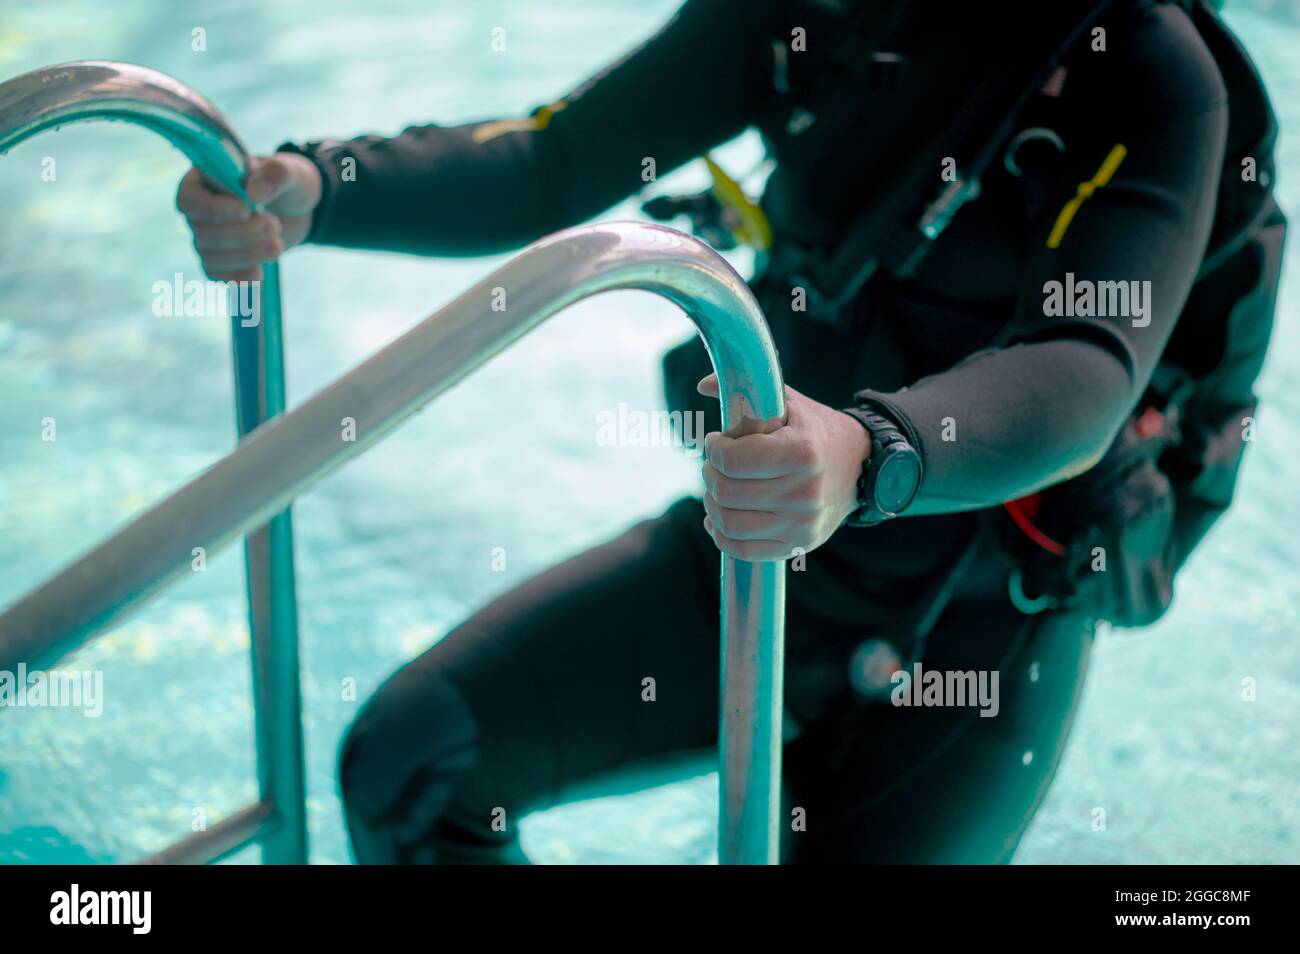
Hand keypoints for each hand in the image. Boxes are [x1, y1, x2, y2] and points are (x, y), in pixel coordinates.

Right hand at [175, 152, 322, 281]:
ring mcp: (206, 238)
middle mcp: (198, 211)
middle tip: (274, 225)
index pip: (189, 200)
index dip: (215, 210)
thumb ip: (275, 174)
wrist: (297, 210)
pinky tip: (260, 272)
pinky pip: (218, 275)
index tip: (246, 209)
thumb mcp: (291, 172)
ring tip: (277, 245)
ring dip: (248, 255)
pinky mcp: (220, 261)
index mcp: (204, 181)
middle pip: (203, 232)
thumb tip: (251, 193)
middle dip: (243, 234)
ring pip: (212, 256)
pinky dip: (240, 277)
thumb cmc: (287, 183)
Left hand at [697, 373, 870, 561]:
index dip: (714, 449)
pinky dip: (721, 535)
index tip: (717, 441)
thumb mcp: (789, 403)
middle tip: (715, 464)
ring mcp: (801, 523)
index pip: (732, 459)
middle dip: (709, 473)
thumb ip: (749, 389)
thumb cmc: (815, 431)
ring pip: (729, 523)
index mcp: (801, 452)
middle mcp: (804, 492)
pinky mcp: (797, 545)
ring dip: (711, 503)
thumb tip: (705, 385)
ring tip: (718, 487)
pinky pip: (742, 549)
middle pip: (726, 491)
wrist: (861, 468)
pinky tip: (719, 518)